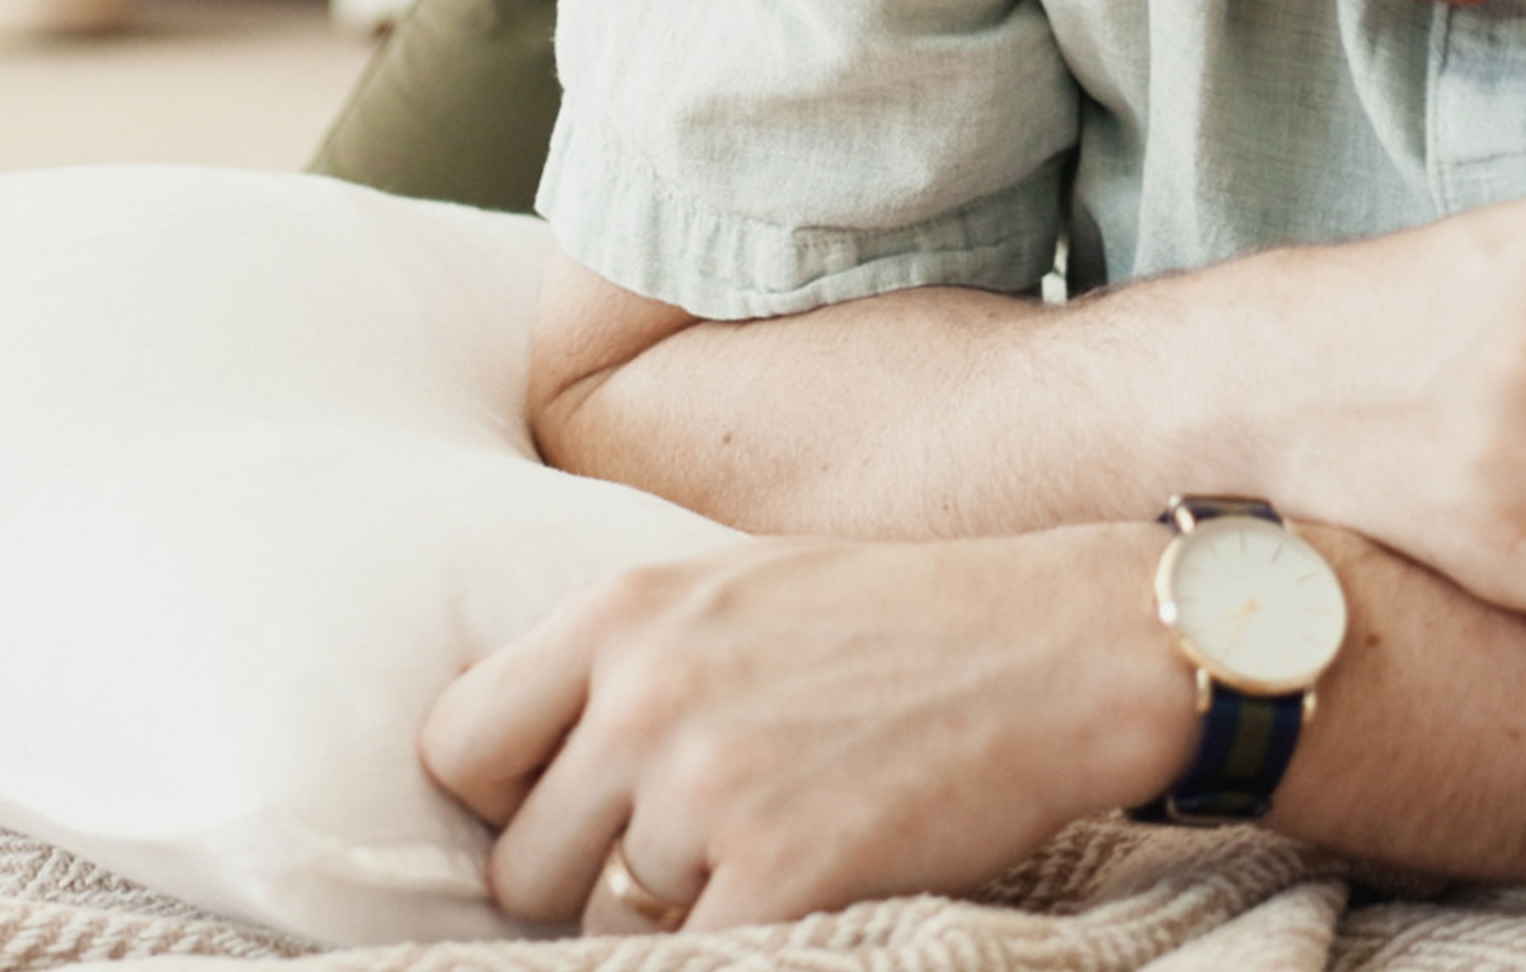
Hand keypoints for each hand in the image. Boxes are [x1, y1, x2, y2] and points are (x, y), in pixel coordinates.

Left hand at [425, 530, 1183, 933]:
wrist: (1068, 647)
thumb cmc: (908, 623)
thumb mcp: (734, 590)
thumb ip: (626, 666)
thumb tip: (533, 775)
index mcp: (620, 612)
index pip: (457, 745)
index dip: (505, 800)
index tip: (567, 815)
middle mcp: (645, 698)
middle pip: (523, 865)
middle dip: (589, 885)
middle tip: (687, 863)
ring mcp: (709, 791)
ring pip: (605, 930)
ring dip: (672, 925)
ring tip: (764, 864)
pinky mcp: (781, 875)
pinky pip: (693, 962)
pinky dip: (738, 949)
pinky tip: (802, 902)